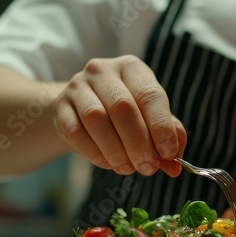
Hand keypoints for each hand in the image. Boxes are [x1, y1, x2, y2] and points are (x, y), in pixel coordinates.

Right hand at [53, 55, 186, 176]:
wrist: (81, 107)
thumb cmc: (125, 112)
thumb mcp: (149, 117)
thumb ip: (166, 136)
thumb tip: (175, 165)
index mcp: (131, 68)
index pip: (150, 95)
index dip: (161, 126)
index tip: (169, 153)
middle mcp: (103, 70)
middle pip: (122, 107)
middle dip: (138, 142)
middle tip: (148, 167)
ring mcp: (77, 86)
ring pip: (97, 119)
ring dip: (116, 150)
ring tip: (129, 169)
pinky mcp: (60, 106)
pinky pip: (76, 133)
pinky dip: (95, 153)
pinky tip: (109, 163)